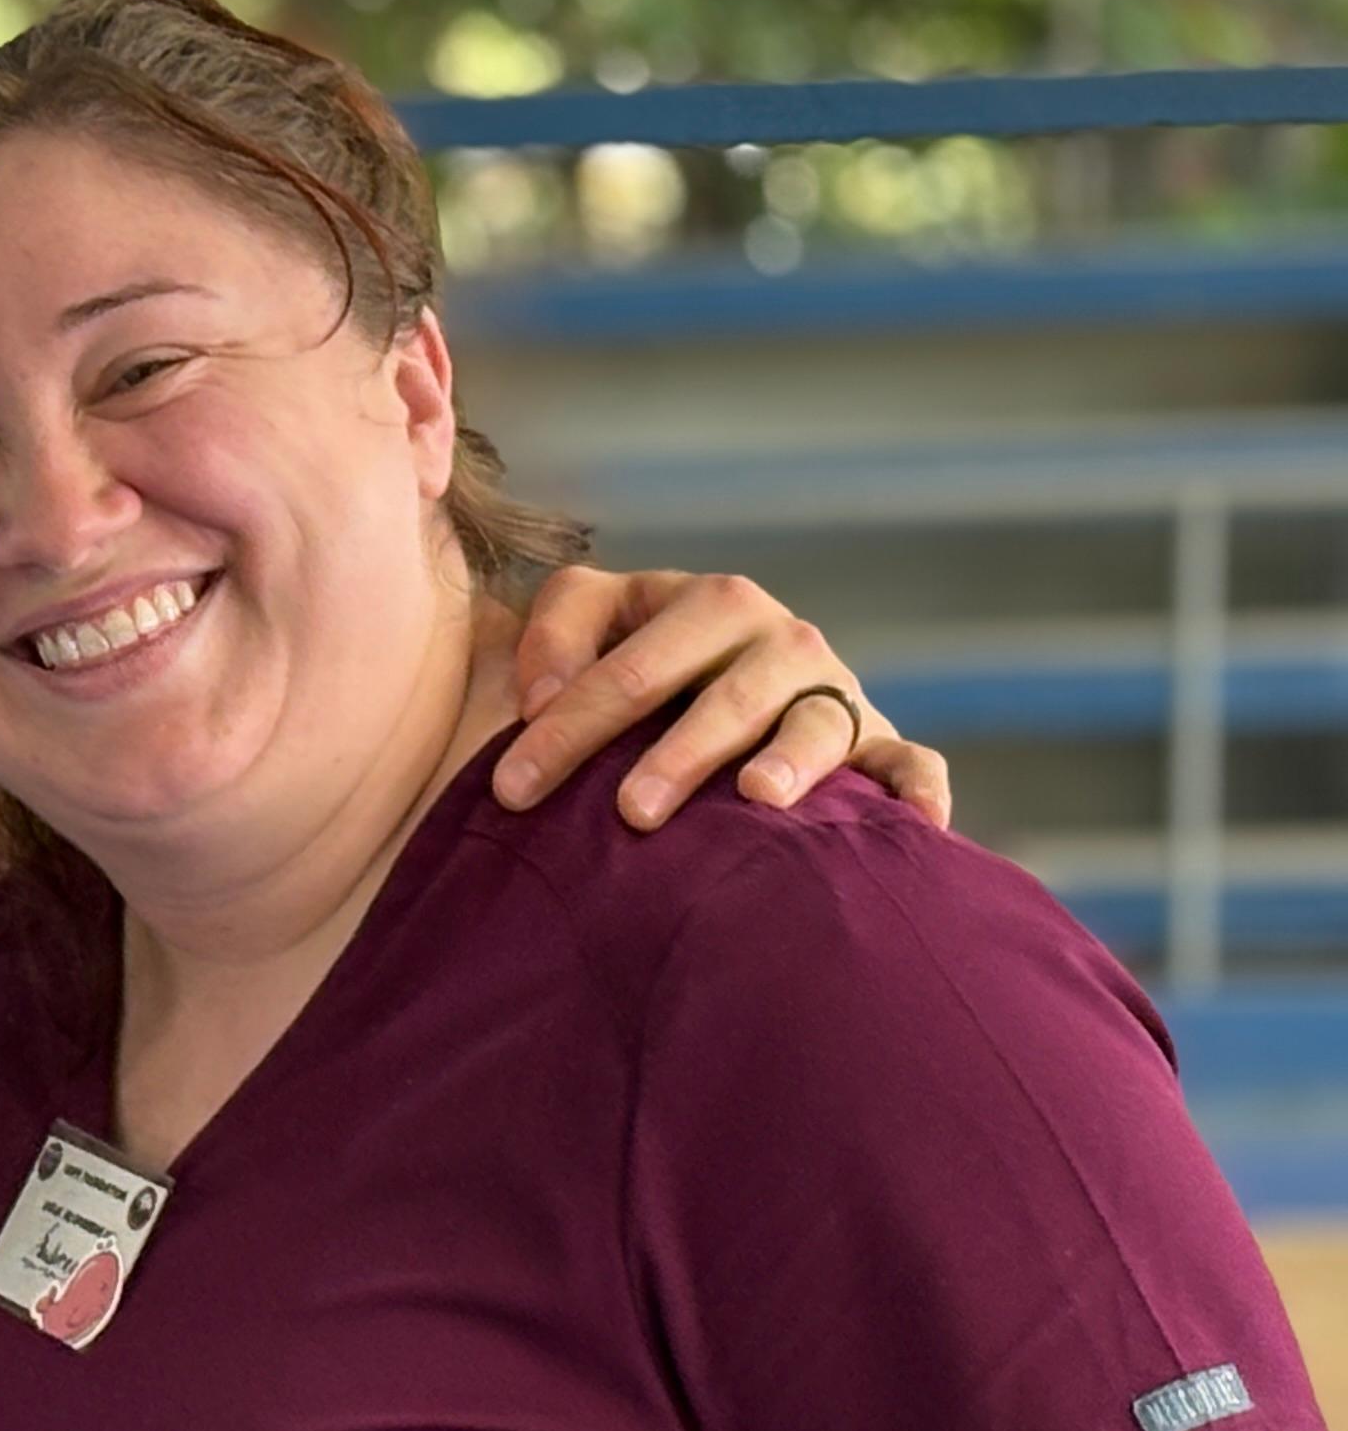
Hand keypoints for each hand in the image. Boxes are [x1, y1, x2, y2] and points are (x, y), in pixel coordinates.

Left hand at [493, 566, 953, 833]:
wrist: (701, 694)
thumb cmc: (627, 675)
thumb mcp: (582, 630)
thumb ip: (551, 638)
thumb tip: (542, 699)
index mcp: (704, 606)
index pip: (633, 665)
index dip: (569, 725)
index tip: (513, 789)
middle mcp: (777, 641)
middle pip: (731, 692)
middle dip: (680, 750)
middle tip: (631, 812)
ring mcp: (831, 691)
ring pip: (819, 722)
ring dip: (791, 760)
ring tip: (758, 797)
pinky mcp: (875, 743)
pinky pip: (908, 763)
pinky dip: (916, 789)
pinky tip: (913, 824)